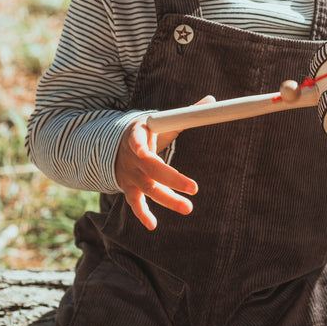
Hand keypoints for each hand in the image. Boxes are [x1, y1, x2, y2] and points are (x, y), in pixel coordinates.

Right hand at [115, 96, 213, 228]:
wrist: (115, 150)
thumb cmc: (147, 133)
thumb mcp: (160, 122)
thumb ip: (185, 113)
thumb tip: (211, 100)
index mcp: (139, 135)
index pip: (137, 138)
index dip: (138, 144)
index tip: (143, 153)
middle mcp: (133, 157)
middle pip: (152, 169)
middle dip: (173, 179)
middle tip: (195, 188)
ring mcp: (131, 174)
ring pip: (149, 189)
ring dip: (168, 199)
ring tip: (188, 208)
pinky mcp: (129, 188)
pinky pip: (135, 203)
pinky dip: (142, 214)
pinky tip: (153, 225)